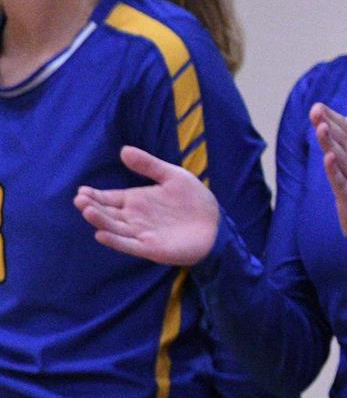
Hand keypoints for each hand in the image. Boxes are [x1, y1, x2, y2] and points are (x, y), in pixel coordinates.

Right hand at [74, 146, 220, 265]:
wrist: (216, 224)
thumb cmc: (194, 200)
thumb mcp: (173, 176)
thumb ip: (149, 165)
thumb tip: (124, 150)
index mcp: (135, 200)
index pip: (109, 198)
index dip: (94, 195)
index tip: (82, 190)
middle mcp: (133, 218)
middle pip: (107, 213)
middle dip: (92, 206)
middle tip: (80, 199)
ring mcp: (141, 233)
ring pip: (114, 228)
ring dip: (100, 220)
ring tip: (87, 210)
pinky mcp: (150, 247)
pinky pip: (129, 245)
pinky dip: (115, 240)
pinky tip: (101, 234)